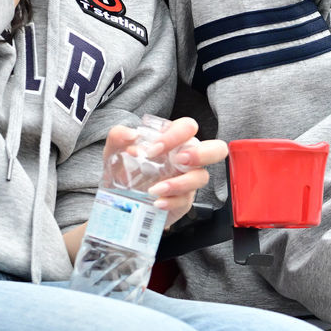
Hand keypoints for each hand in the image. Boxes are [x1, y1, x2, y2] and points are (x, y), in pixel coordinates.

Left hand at [104, 118, 227, 228]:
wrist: (118, 202)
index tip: (153, 149)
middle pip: (216, 149)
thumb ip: (118, 137)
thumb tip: (130, 134)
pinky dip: (171, 201)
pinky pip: (187, 200)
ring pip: (202, 177)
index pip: (188, 127)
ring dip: (180, 183)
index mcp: (173, 140)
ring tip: (154, 189)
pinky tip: (156, 202)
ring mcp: (188, 180)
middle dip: (202, 153)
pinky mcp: (184, 200)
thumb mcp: (114, 152)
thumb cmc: (123, 171)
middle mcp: (186, 157)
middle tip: (178, 161)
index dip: (176, 135)